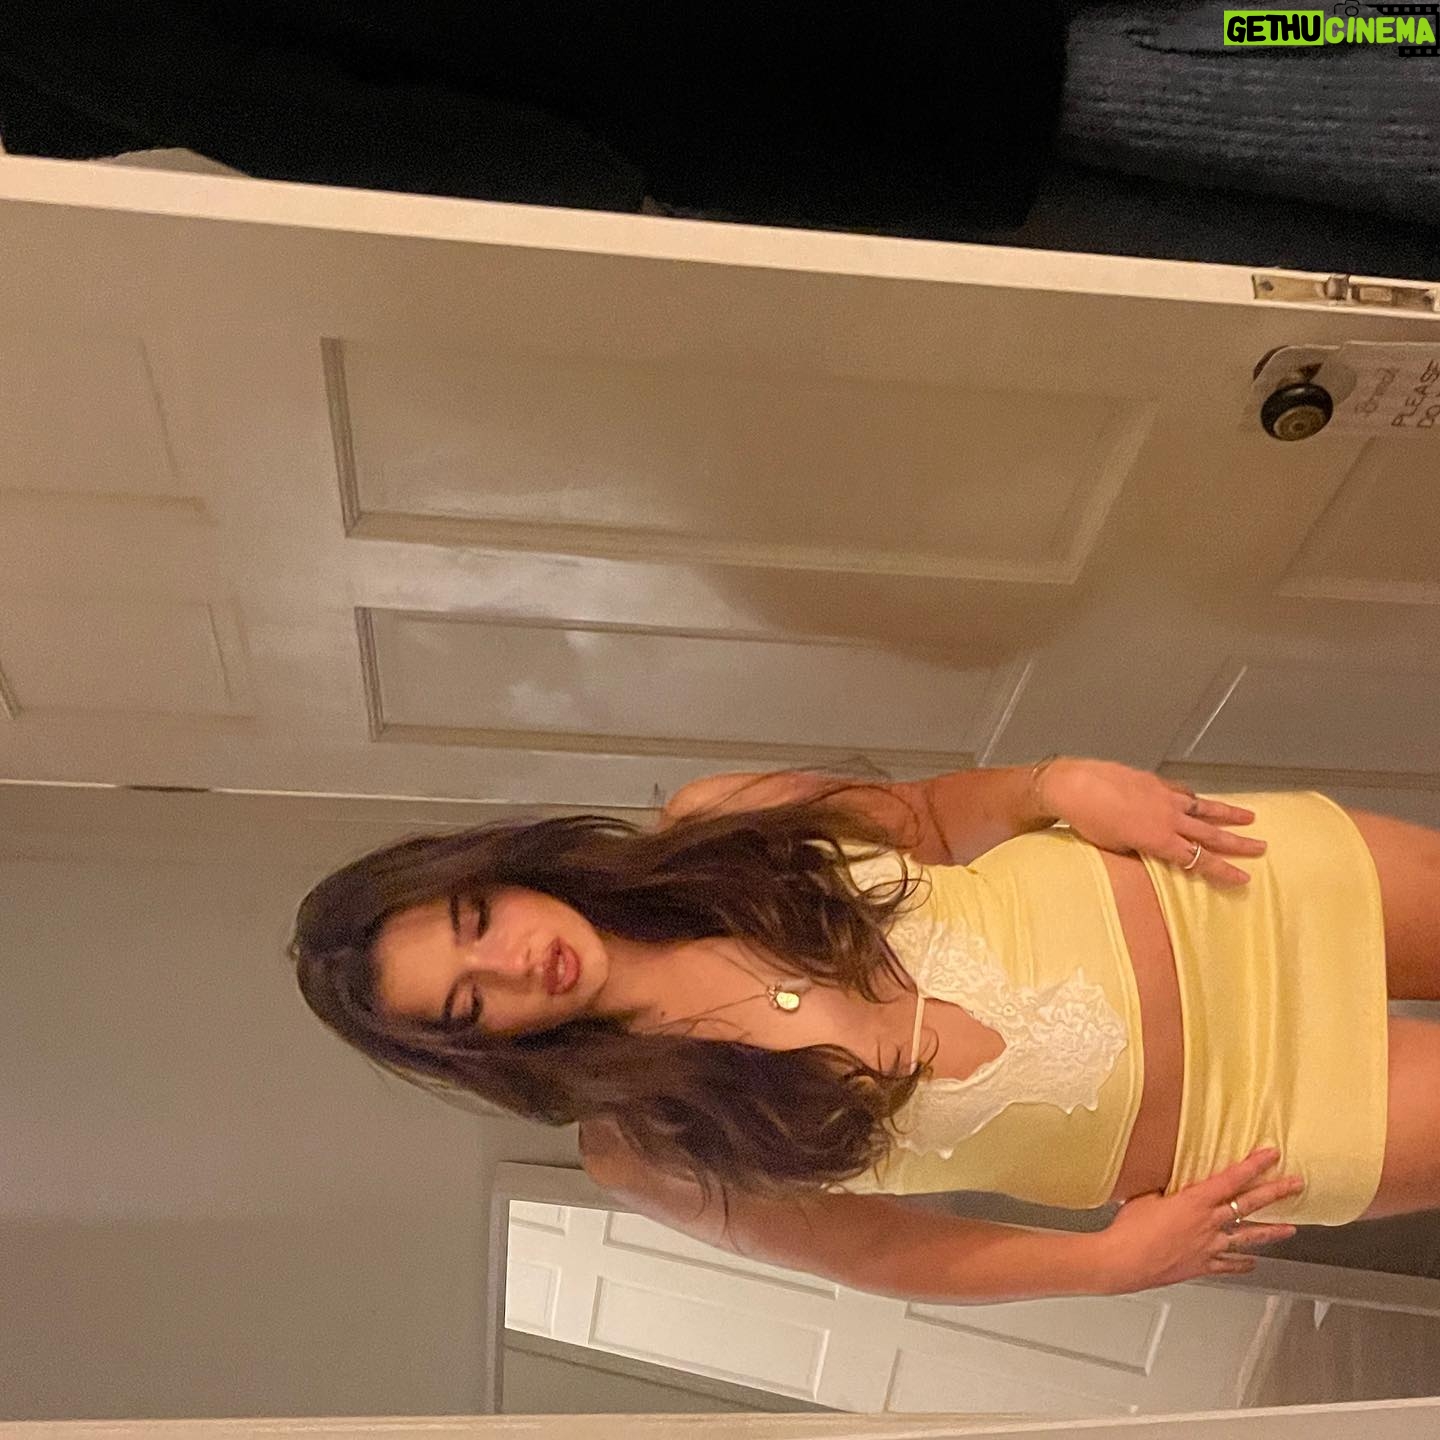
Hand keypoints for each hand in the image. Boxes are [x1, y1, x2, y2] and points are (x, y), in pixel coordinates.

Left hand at [1035, 757, 1265, 887]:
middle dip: (1237, 842)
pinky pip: (1181, 791)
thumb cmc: (1089, 822)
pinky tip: (1200, 800)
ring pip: (1203, 807)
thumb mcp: (1115, 847)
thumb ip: (1140, 851)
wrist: (1074, 786)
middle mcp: (1168, 818)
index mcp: (1159, 840)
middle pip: (1210, 833)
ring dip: (1227, 813)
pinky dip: (1194, 798)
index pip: (1199, 860)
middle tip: (1261, 847)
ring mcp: (1163, 796)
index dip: (1222, 870)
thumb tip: (1154, 853)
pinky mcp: (1154, 781)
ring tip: (1250, 817)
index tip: (1243, 877)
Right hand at [1095, 1148, 1303, 1293]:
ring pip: (1248, 1238)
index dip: (1254, 1165)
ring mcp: (1209, 1246)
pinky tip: (1252, 1263)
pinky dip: (1242, 1263)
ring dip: (1271, 1232)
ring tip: (1291, 1229)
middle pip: (1249, 1205)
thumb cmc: (1130, 1228)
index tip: (1271, 1155)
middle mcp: (1208, 1223)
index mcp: (1195, 1201)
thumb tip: (1170, 1181)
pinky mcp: (1202, 1266)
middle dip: (1275, 1193)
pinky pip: (1228, 1264)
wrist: (1124, 1260)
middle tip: (1295, 1185)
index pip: (1232, 1178)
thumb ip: (1165, 1188)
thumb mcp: (1146, 1196)